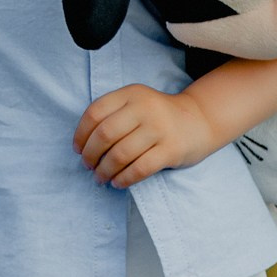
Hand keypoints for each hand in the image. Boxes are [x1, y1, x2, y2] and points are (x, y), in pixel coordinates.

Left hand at [74, 84, 219, 188]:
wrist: (199, 120)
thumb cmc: (157, 115)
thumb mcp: (135, 103)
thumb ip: (112, 114)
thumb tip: (83, 145)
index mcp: (131, 94)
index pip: (95, 112)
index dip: (81, 134)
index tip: (77, 149)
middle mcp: (144, 108)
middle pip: (105, 134)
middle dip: (90, 154)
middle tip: (88, 166)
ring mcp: (159, 129)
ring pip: (121, 154)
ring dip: (105, 170)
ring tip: (100, 178)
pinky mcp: (171, 150)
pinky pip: (140, 168)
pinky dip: (124, 179)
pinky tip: (118, 182)